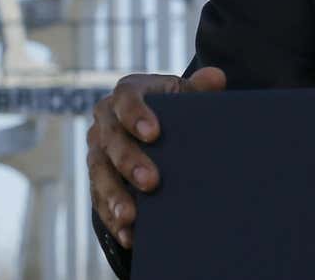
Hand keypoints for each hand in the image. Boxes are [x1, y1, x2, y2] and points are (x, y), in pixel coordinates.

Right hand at [87, 66, 226, 249]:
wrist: (155, 128)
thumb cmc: (173, 109)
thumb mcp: (185, 95)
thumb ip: (199, 88)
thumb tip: (216, 78)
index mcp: (127, 93)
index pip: (126, 99)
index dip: (136, 114)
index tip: (153, 133)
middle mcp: (106, 121)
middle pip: (111, 140)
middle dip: (129, 161)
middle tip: (151, 181)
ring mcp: (98, 151)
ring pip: (99, 172)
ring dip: (114, 195)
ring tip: (131, 216)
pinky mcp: (97, 179)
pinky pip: (99, 199)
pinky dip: (112, 218)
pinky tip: (129, 235)